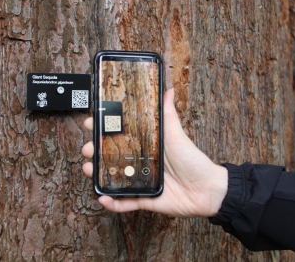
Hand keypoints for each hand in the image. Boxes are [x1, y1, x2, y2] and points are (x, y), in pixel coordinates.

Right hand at [81, 89, 227, 217]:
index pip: (119, 137)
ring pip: (113, 179)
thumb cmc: (193, 161)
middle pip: (110, 158)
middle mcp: (139, 163)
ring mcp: (139, 182)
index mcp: (144, 147)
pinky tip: (102, 198)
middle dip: (94, 152)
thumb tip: (168, 91)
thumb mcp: (176, 136)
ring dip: (97, 176)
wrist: (207, 190)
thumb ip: (169, 115)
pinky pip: (125, 204)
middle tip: (87, 149)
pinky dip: (113, 203)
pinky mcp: (144, 199)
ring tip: (88, 169)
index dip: (103, 130)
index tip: (91, 123)